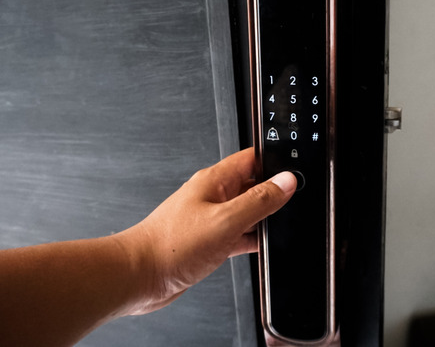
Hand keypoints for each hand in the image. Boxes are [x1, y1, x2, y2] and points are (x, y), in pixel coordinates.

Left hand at [118, 148, 295, 313]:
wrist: (139, 276)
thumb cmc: (170, 246)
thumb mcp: (225, 220)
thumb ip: (259, 200)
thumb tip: (286, 181)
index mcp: (215, 181)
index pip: (252, 158)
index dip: (276, 161)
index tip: (295, 170)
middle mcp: (212, 196)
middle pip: (252, 184)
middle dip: (273, 193)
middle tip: (290, 204)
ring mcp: (210, 219)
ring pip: (246, 211)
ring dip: (262, 219)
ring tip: (275, 228)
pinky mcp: (208, 241)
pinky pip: (238, 234)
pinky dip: (251, 239)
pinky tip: (259, 246)